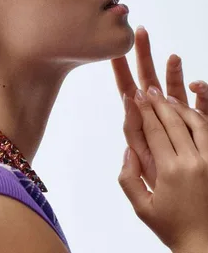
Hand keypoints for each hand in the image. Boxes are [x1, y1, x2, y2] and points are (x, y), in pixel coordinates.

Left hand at [110, 25, 207, 189]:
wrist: (186, 198)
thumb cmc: (159, 181)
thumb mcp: (139, 156)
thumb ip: (133, 129)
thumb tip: (130, 101)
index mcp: (140, 121)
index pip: (127, 90)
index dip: (120, 70)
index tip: (111, 50)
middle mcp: (159, 115)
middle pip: (149, 80)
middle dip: (144, 57)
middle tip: (140, 32)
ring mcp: (180, 118)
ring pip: (176, 89)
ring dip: (174, 72)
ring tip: (172, 56)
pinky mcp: (200, 126)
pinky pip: (202, 106)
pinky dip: (202, 94)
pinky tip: (198, 86)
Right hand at [118, 87, 207, 251]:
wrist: (205, 244)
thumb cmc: (172, 226)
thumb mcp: (141, 207)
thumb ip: (128, 177)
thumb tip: (128, 150)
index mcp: (170, 170)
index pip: (154, 130)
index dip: (142, 110)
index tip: (135, 95)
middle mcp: (192, 162)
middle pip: (173, 122)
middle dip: (158, 103)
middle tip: (148, 89)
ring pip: (196, 123)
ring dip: (180, 107)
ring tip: (167, 97)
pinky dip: (200, 119)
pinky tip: (190, 112)